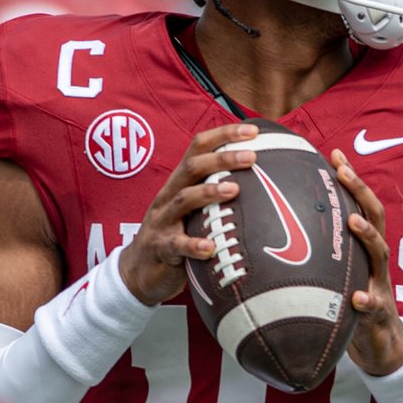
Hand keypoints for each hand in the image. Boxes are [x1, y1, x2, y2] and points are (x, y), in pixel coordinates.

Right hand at [120, 123, 257, 305]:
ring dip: (209, 192)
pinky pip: (176, 245)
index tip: (253, 130)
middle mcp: (169, 196)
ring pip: (183, 200)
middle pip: (192, 168)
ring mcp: (162, 221)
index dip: (224, 135)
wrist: (139, 271)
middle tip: (252, 156)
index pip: (198, 148)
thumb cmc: (177, 234)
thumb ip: (216, 193)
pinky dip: (193, 245)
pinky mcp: (161, 248)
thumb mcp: (194, 209)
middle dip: (222, 159)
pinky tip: (210, 247)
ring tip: (234, 190)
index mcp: (179, 182)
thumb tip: (262, 181)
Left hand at [331, 149, 402, 375]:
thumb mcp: (338, 271)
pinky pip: (373, 305)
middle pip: (375, 217)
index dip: (351, 179)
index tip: (335, 154)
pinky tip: (357, 297)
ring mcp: (381, 283)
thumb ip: (323, 251)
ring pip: (379, 254)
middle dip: (360, 191)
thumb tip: (282, 227)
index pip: (360, 205)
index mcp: (364, 247)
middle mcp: (375, 259)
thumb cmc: (352, 300)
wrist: (380, 342)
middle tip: (343, 171)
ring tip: (353, 222)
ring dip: (368, 236)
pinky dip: (366, 299)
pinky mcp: (379, 312)